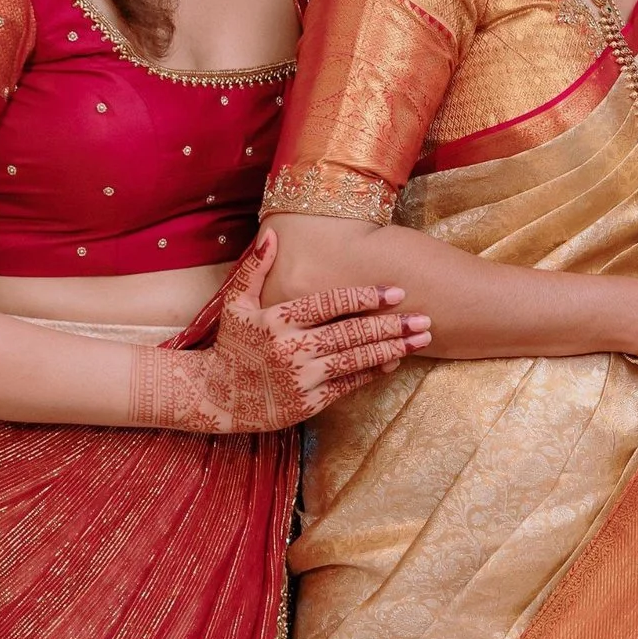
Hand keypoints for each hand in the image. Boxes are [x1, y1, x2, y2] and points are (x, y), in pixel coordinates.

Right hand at [131, 228, 429, 433]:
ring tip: (421, 339)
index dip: (364, 297)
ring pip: (354, 360)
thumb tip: (273, 235)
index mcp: (276, 321)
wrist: (213, 396)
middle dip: (391, 325)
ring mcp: (299, 378)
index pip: (329, 304)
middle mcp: (289, 349)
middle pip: (350, 333)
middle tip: (424, 317)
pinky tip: (394, 362)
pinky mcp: (305, 403)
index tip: (396, 292)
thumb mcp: (236, 304)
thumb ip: (257, 269)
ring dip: (391, 349)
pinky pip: (346, 386)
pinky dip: (371, 373)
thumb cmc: (232, 344)